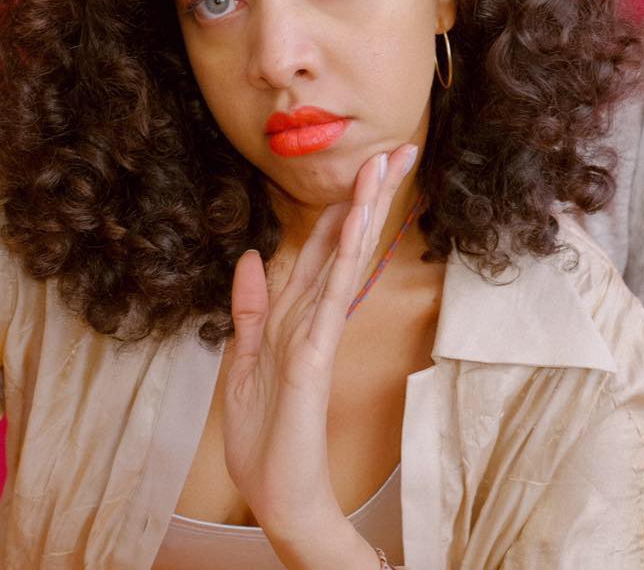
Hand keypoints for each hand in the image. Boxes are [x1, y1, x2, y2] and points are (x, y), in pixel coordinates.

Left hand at [222, 144, 416, 565]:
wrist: (276, 493)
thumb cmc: (265, 435)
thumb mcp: (242, 360)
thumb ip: (250, 307)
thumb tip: (253, 255)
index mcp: (296, 312)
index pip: (323, 245)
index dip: (343, 204)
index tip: (365, 166)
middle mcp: (314, 313)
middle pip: (344, 241)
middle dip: (370, 195)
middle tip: (401, 150)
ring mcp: (319, 330)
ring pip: (344, 257)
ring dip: (363, 210)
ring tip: (383, 166)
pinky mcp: (316, 352)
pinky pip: (332, 295)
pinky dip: (344, 258)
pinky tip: (357, 225)